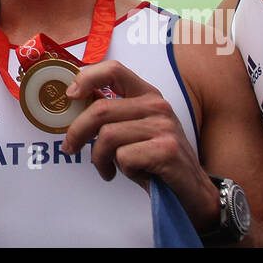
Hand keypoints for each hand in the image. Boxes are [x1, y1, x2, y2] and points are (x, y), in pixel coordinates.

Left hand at [63, 59, 220, 230]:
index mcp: (147, 94)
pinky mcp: (166, 150)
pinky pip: (124, 157)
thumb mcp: (135, 129)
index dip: (87, 78)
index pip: (114, 70)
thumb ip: (112, 113)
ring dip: (100, 158)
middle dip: (78, 131)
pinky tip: (134, 174)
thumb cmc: (157, 160)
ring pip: (108, 136)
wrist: (191, 191)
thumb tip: (76, 99)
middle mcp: (157, 106)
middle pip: (101, 109)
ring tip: (107, 168)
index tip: (70, 95)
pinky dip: (122, 170)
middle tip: (71, 147)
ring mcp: (164, 127)